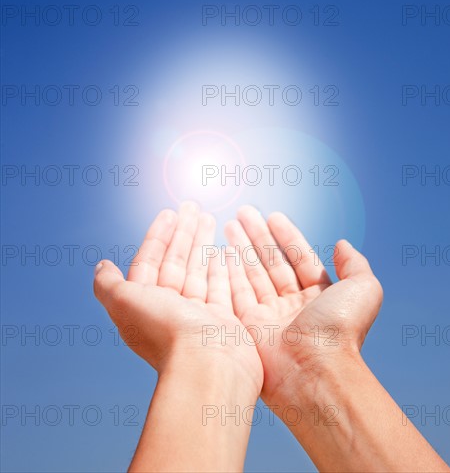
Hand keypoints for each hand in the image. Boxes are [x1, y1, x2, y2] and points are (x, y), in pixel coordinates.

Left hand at [93, 202, 262, 394]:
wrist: (208, 368)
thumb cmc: (167, 334)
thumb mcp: (125, 303)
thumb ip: (109, 284)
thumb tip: (101, 266)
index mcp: (146, 303)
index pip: (151, 261)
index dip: (158, 236)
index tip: (169, 213)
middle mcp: (170, 308)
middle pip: (177, 261)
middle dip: (183, 233)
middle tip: (192, 206)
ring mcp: (198, 313)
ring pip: (199, 270)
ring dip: (202, 243)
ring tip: (209, 218)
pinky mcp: (222, 319)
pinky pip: (221, 286)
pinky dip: (221, 267)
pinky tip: (223, 250)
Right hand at [224, 205, 382, 401]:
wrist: (315, 370)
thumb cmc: (341, 330)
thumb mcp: (363, 289)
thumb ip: (355, 264)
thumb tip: (342, 243)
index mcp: (319, 296)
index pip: (298, 257)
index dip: (286, 235)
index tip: (273, 215)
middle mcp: (293, 305)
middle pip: (271, 262)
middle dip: (258, 235)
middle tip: (243, 212)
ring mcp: (269, 316)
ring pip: (251, 273)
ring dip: (240, 247)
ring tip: (229, 223)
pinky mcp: (248, 326)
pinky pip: (235, 292)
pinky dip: (228, 271)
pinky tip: (220, 250)